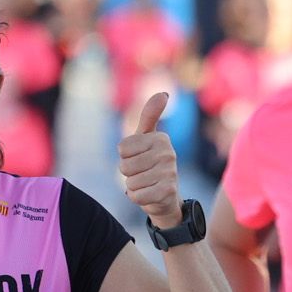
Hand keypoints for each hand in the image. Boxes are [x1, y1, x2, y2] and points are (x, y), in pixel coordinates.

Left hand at [119, 92, 180, 226]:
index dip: (126, 157)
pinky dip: (137, 198)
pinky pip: (136, 195)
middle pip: (124, 166)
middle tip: (143, 174)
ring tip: (147, 184)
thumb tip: (164, 93)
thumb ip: (150, 115)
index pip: (122, 149)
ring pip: (130, 181)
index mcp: (161, 139)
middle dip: (129, 174)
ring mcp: (170, 173)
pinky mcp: (167, 192)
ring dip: (134, 186)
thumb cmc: (152, 165)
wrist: (166, 199)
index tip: (140, 159)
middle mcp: (169, 154)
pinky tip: (149, 195)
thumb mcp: (147, 139)